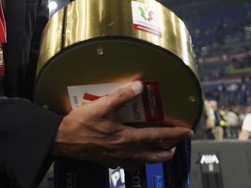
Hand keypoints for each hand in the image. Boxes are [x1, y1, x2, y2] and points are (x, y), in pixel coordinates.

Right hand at [50, 81, 192, 170]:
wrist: (63, 140)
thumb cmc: (80, 124)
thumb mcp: (101, 105)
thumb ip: (121, 95)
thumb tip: (139, 86)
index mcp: (126, 137)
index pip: (157, 136)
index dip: (174, 134)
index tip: (187, 131)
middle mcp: (125, 150)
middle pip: (154, 155)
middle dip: (168, 151)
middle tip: (176, 145)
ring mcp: (117, 158)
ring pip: (143, 162)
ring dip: (154, 157)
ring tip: (160, 151)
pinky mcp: (108, 161)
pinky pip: (128, 164)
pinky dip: (137, 161)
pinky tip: (134, 156)